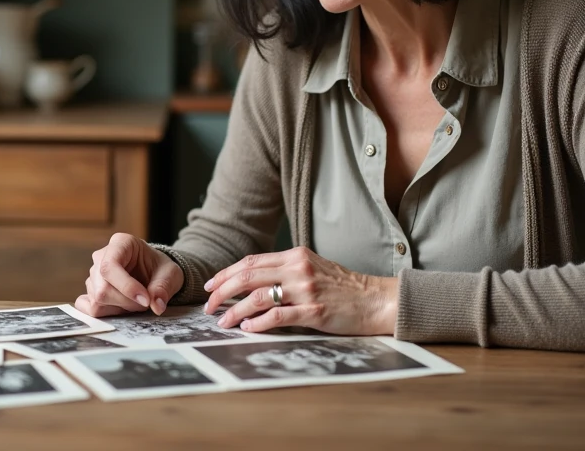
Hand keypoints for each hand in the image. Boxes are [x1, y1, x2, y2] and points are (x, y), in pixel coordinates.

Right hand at [74, 233, 183, 317]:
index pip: (110, 266)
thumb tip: (157, 306)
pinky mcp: (91, 290)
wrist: (153, 272)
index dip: (126, 287)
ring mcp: (94, 274)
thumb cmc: (159, 268)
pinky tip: (121, 308)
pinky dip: (106, 313)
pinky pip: (89, 307)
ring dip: (119, 308)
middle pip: (102, 288)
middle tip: (146, 302)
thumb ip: (164, 288)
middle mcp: (101, 257)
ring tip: (136, 302)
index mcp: (120, 243)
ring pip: (97, 301)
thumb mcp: (170, 274)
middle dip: (126, 302)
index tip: (145, 300)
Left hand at [204, 246, 397, 335]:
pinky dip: (258, 323)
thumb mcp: (313, 268)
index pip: (251, 261)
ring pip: (257, 297)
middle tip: (208, 305)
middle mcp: (297, 268)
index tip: (211, 285)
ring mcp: (305, 289)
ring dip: (235, 310)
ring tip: (224, 322)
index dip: (227, 273)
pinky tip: (247, 328)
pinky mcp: (313, 310)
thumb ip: (286, 271)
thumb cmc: (344, 287)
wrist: (376, 299)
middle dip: (223, 291)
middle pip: (248, 276)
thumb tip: (253, 284)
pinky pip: (277, 316)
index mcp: (295, 255)